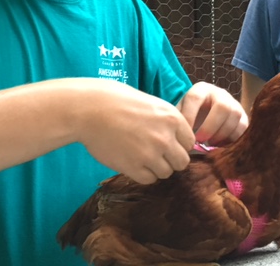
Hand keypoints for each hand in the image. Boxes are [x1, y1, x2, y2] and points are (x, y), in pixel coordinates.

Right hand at [76, 81, 194, 184]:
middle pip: (182, 162)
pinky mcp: (133, 167)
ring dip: (155, 168)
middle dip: (170, 159)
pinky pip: (148, 179)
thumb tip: (176, 139)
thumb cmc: (117, 101)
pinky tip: (131, 162)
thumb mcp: (151, 104)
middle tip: (154, 153)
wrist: (90, 109)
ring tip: (140, 156)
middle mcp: (166, 137)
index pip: (190, 142)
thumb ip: (166, 121)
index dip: (178, 144)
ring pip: (166, 173)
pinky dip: (142, 174)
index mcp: (172, 118)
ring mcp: (150, 154)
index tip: (166, 143)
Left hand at [176, 82, 247, 145]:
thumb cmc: (191, 115)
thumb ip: (179, 121)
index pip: (195, 98)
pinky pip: (243, 128)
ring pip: (234, 117)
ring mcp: (234, 104)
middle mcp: (220, 93)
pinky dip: (231, 139)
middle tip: (200, 140)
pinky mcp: (243, 117)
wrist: (207, 115)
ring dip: (221, 134)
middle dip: (210, 127)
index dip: (190, 115)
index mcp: (201, 89)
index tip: (185, 132)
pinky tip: (219, 145)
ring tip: (209, 144)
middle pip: (222, 107)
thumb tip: (178, 137)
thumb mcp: (182, 113)